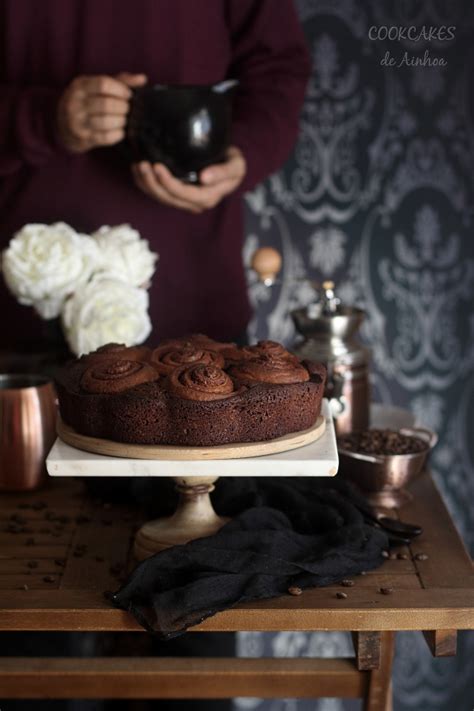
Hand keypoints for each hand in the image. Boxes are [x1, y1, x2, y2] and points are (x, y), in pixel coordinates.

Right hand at [57, 72, 146, 152]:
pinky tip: (121, 131)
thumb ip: (120, 81)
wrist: (63, 124)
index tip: (129, 95)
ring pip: (105, 122)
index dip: (120, 90)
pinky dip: (117, 135)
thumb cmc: (88, 101)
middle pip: (106, 104)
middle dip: (122, 108)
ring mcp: (77, 121)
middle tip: (129, 109)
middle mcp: (75, 102)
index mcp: (80, 85)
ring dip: (120, 122)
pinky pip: (104, 137)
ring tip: (125, 120)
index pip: (103, 84)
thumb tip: (142, 78)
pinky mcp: (82, 137)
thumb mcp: (98, 87)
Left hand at [132, 146, 246, 213]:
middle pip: (168, 198)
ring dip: (145, 183)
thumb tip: (204, 178)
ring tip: (138, 164)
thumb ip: (224, 172)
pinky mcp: (174, 193)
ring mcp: (183, 199)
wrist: (228, 163)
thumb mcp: (236, 165)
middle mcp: (193, 203)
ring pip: (159, 197)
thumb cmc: (232, 162)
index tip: (158, 166)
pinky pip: (156, 192)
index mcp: (207, 198)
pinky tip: (137, 169)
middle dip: (153, 183)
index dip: (169, 183)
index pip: (184, 194)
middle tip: (143, 163)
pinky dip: (144, 182)